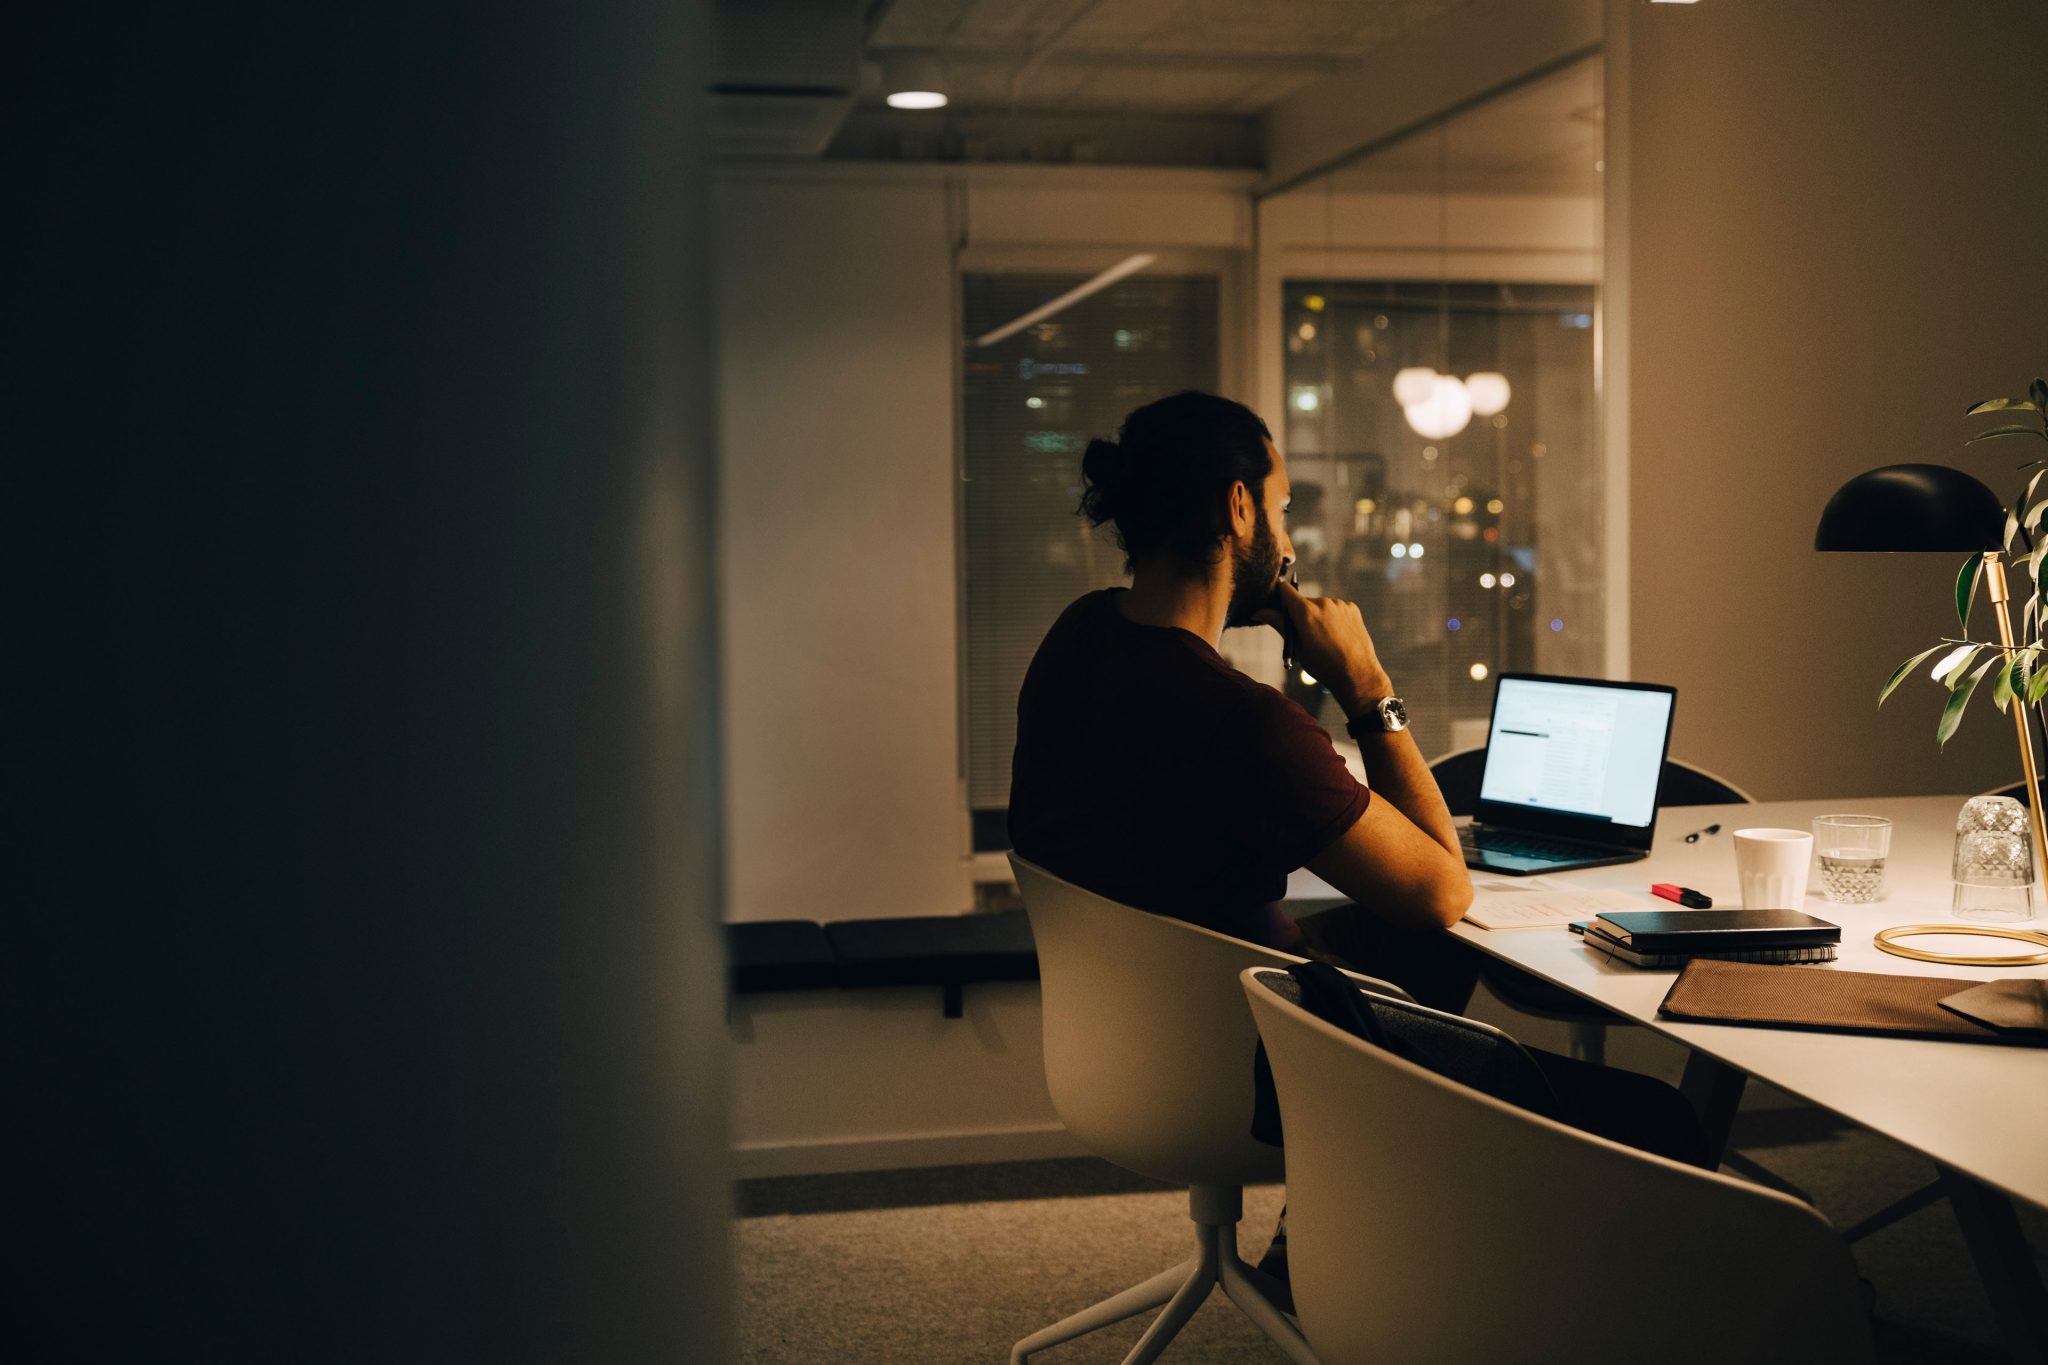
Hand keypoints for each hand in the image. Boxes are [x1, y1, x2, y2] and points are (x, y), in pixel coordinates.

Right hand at [1250, 581, 1392, 716]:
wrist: (1357, 674)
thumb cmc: (1323, 665)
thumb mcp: (1296, 647)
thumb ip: (1279, 624)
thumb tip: (1258, 612)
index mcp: (1305, 612)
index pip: (1285, 590)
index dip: (1279, 597)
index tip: (1278, 607)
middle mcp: (1323, 602)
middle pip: (1303, 601)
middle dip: (1300, 614)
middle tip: (1305, 636)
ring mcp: (1339, 604)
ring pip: (1320, 605)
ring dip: (1318, 616)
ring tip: (1324, 638)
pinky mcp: (1352, 608)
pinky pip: (1336, 608)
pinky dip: (1333, 617)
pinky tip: (1337, 635)